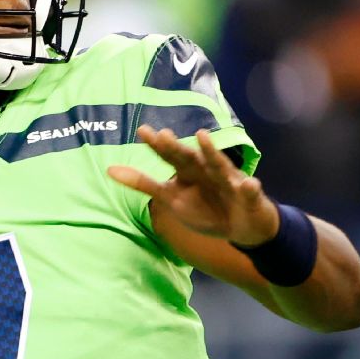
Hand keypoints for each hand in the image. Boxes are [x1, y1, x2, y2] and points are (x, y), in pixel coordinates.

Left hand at [107, 126, 278, 245]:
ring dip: (211, 153)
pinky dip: (250, 188)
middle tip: (163, 135)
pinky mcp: (250, 197)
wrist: (244, 228)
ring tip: (202, 138)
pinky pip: (251, 192)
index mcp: (188, 173)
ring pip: (220, 167)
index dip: (157, 146)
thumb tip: (109, 170)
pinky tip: (248, 184)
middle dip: (177, 147)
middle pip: (190, 158)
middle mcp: (207, 171)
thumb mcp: (170, 198)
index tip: (143, 131)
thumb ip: (143, 183)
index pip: (170, 156)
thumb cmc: (205, 209)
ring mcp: (230, 182)